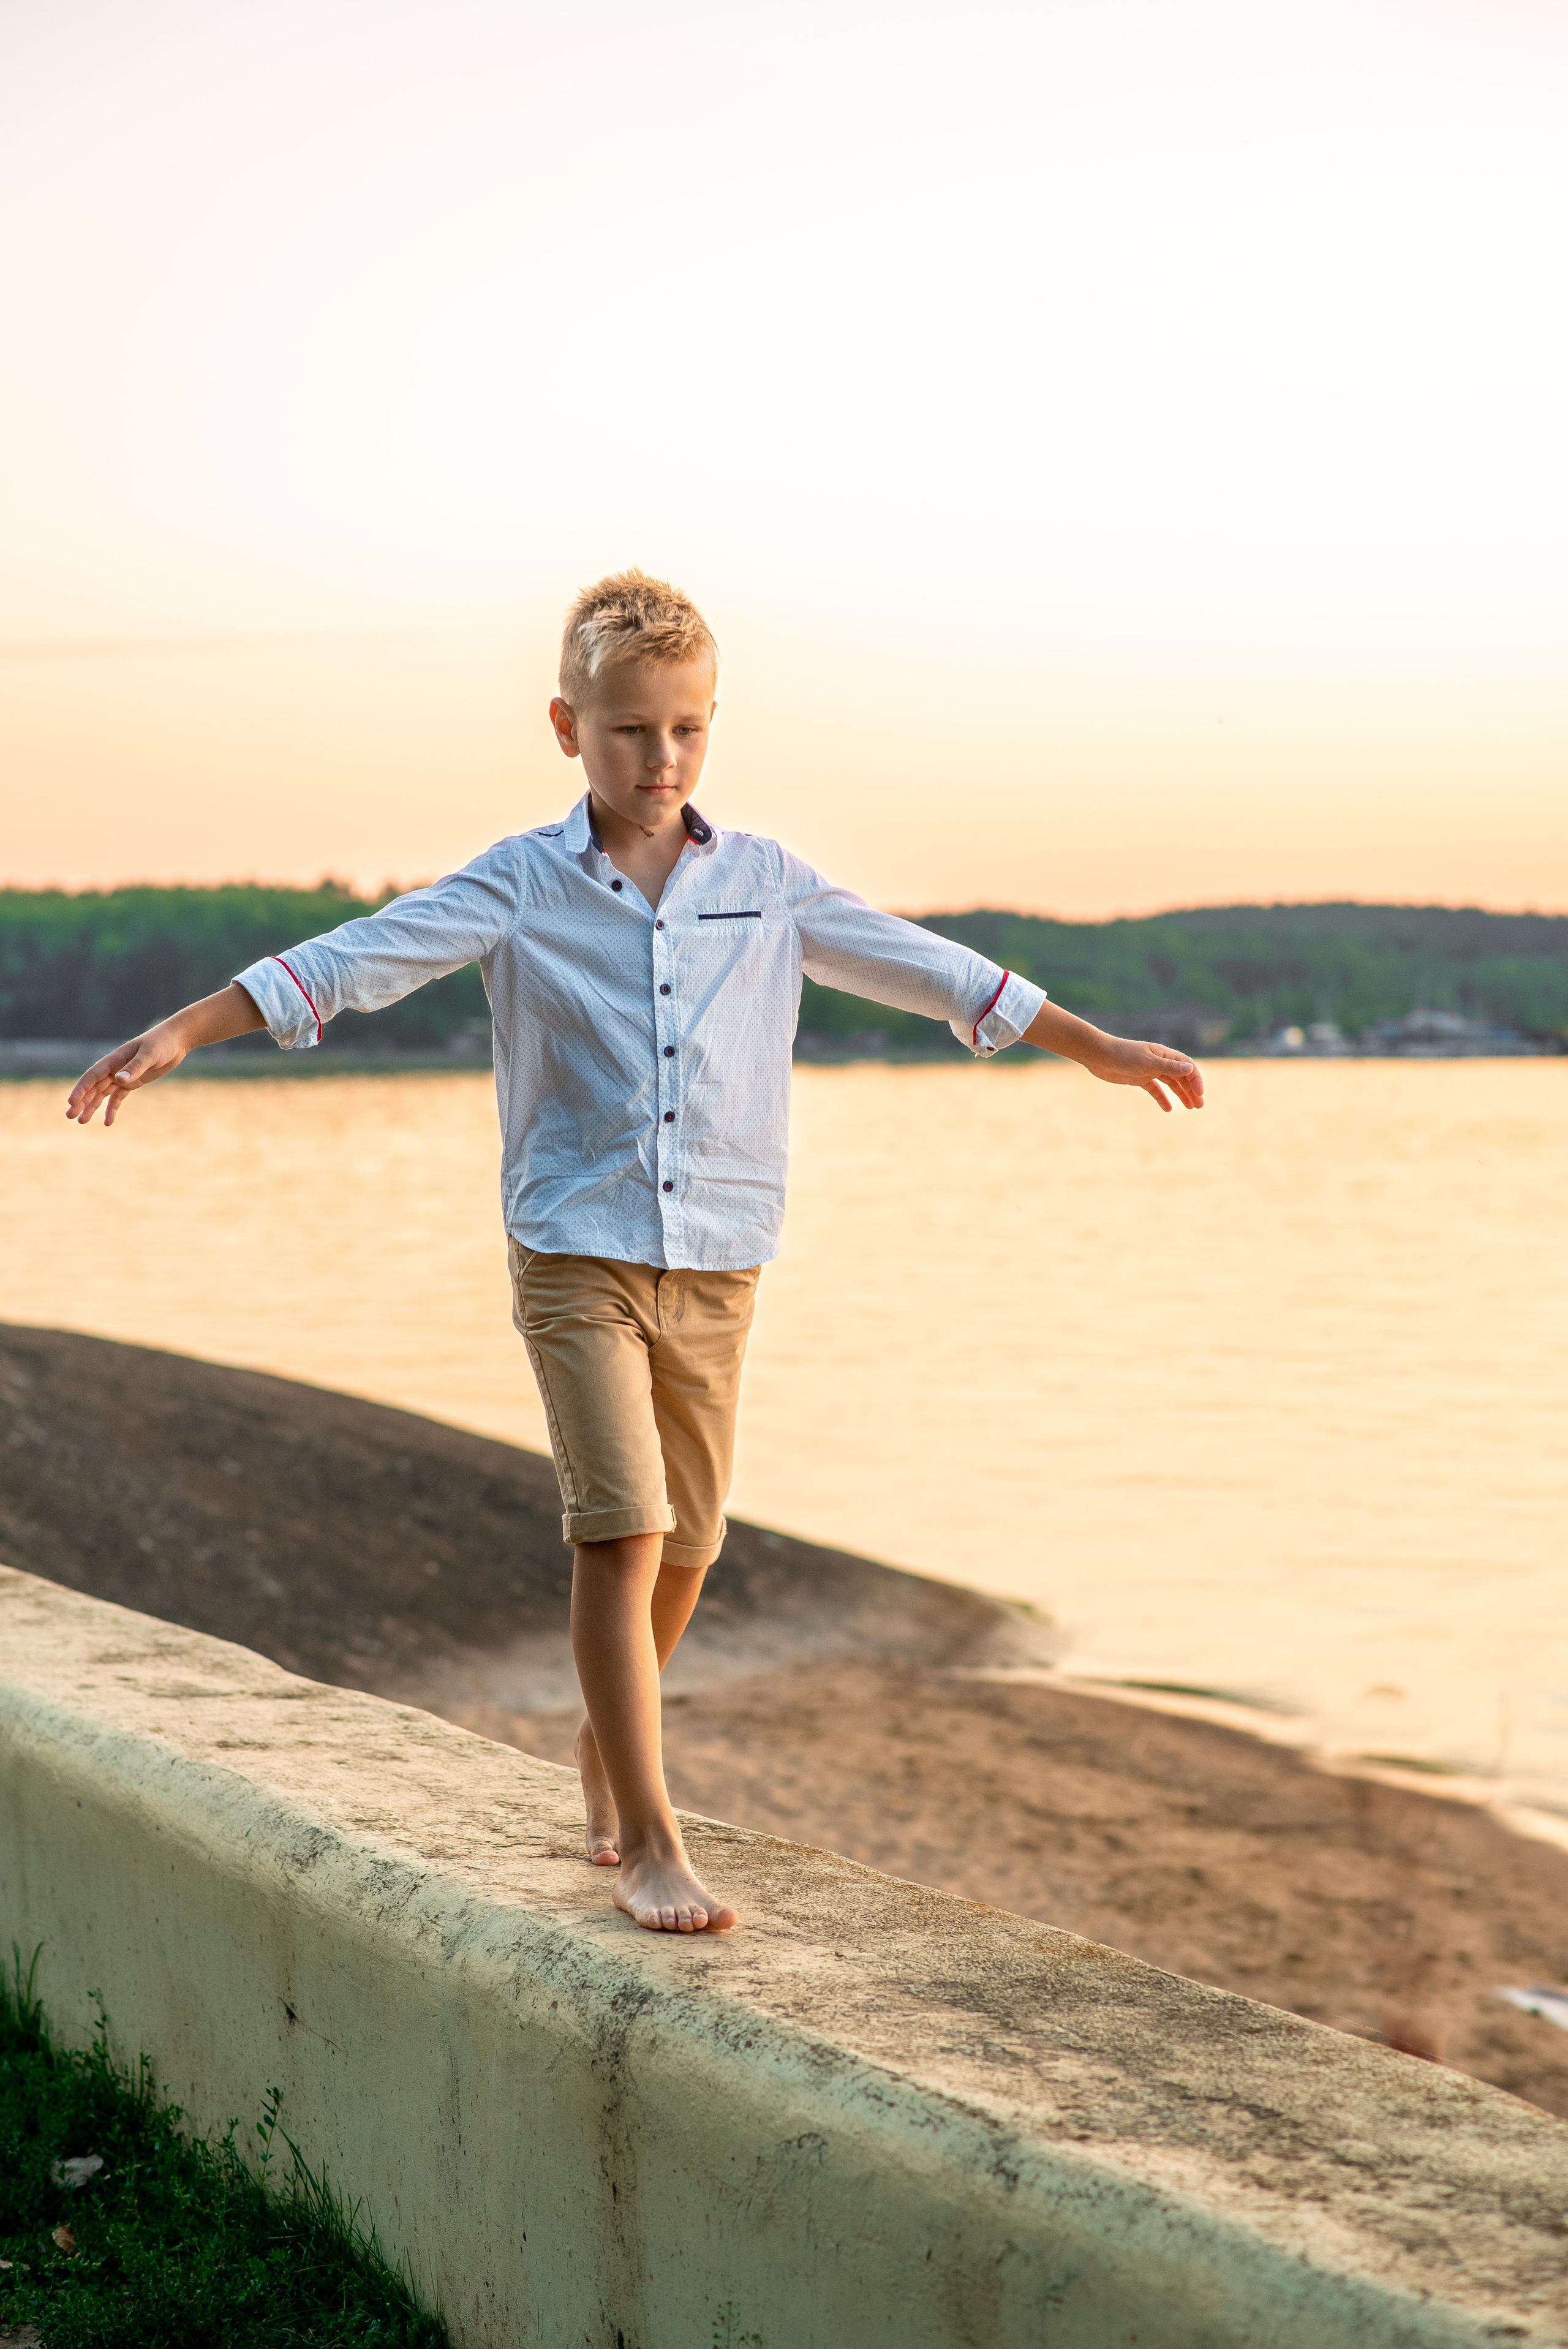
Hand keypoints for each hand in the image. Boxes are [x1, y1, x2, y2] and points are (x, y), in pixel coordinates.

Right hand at [65, 981, 265, 1127]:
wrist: (176, 1040)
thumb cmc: (162, 1043)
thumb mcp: (150, 1054)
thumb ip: (135, 1067)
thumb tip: (119, 1080)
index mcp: (115, 1060)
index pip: (93, 1076)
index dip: (81, 1089)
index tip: (72, 1102)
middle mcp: (115, 1068)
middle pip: (93, 1087)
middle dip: (81, 1101)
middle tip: (69, 1117)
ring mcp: (123, 1075)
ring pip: (102, 1093)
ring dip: (91, 1106)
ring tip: (81, 1122)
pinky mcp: (133, 1081)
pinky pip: (118, 1097)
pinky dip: (111, 1108)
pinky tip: (107, 1122)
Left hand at [1019, 999, 1204, 1110]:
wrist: (1099, 1056)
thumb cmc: (1123, 1055)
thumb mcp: (1147, 1063)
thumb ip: (1168, 1067)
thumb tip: (1190, 1069)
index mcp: (1164, 1054)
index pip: (1187, 1067)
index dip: (1196, 1080)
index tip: (1199, 1094)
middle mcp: (1159, 1061)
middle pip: (1181, 1076)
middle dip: (1191, 1090)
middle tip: (1199, 1106)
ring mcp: (1149, 1070)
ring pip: (1170, 1083)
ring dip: (1181, 1094)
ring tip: (1190, 1107)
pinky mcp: (1138, 1078)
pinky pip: (1155, 1089)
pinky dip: (1162, 1098)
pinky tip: (1168, 1109)